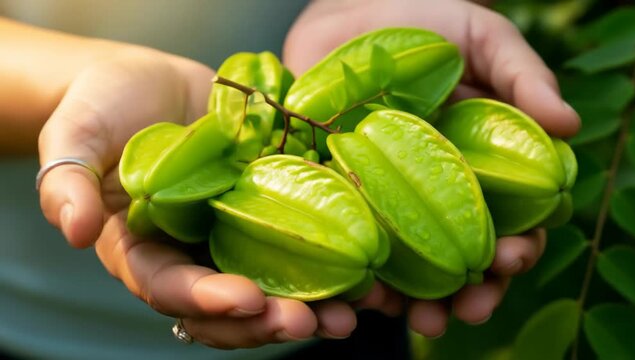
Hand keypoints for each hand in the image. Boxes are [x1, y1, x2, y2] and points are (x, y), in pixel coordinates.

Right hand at [37, 46, 356, 347]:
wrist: (152, 84)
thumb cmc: (105, 106)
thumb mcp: (77, 134)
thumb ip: (68, 180)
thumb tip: (75, 231)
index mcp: (145, 249)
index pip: (171, 288)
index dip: (206, 301)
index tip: (245, 299)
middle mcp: (195, 252)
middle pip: (229, 306)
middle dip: (268, 320)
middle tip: (312, 324)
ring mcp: (236, 233)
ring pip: (273, 284)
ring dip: (312, 306)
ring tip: (351, 314)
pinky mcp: (271, 206)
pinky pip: (301, 243)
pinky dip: (333, 262)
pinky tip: (367, 275)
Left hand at [283, 0, 578, 336]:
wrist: (341, 15)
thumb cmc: (418, 21)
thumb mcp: (479, 36)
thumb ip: (522, 75)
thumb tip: (569, 127)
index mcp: (476, 162)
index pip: (508, 217)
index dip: (518, 244)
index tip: (515, 258)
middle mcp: (434, 189)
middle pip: (461, 253)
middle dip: (474, 287)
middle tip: (473, 306)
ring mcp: (385, 197)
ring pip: (410, 263)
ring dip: (422, 301)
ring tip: (425, 322)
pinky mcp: (337, 196)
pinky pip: (352, 244)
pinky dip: (362, 277)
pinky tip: (369, 297)